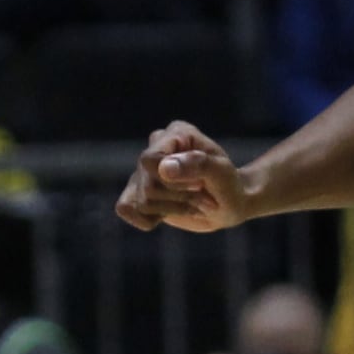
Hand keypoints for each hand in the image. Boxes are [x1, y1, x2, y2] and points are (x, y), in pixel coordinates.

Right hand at [119, 121, 252, 232]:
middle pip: (148, 186)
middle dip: (178, 199)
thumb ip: (196, 165)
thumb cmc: (228, 185)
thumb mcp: (221, 174)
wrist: (228, 204)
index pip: (150, 160)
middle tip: (201, 197)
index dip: (172, 182)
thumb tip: (163, 168)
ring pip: (141, 202)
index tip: (199, 185)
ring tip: (191, 204)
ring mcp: (144, 170)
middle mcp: (155, 147)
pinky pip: (125, 208)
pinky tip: (168, 212)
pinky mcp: (138, 191)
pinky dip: (148, 219)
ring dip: (171, 210)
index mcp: (176, 134)